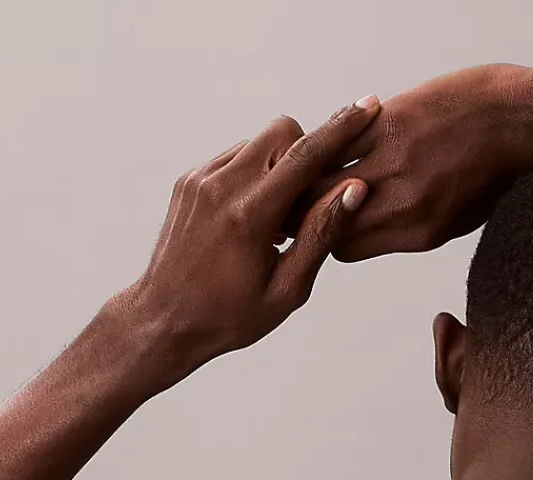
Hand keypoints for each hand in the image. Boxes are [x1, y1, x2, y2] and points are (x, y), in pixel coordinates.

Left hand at [118, 102, 380, 374]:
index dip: (341, 129)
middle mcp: (221, 187)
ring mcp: (200, 179)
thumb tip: (353, 190)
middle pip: (281, 132)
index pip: (305, 156)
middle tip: (306, 201)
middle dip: (304, 152)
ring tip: (275, 221)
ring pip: (256, 144)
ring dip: (277, 169)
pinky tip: (250, 220)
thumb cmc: (230, 315)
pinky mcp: (189, 181)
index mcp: (250, 216)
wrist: (165, 319)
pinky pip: (232, 159)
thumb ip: (321, 234)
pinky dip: (252, 178)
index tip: (367, 107)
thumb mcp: (287, 290)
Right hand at [293, 64, 532, 262]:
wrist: (522, 120)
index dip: (327, 235)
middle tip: (294, 197)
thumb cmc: (497, 169)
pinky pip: (340, 138)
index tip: (322, 222)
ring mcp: (393, 161)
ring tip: (302, 166)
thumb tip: (381, 223)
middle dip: (304, 210)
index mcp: (417, 232)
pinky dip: (330, 138)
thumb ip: (414, 225)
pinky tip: (332, 133)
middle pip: (323, 218)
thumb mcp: (459, 217)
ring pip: (321, 177)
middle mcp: (401, 203)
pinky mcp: (390, 122)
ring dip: (308, 173)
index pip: (345, 246)